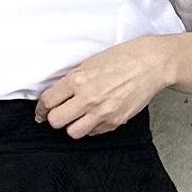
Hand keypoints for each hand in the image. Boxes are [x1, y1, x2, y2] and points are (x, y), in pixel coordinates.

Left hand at [34, 36, 176, 136]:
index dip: (41, 109)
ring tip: (77, 117)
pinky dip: (90, 127)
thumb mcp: (90, 62)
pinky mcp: (114, 121)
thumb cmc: (122, 58)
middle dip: (54, 118)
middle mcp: (88, 98)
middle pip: (56, 121)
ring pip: (73, 132)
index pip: (48, 102)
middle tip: (59, 113)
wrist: (151, 64)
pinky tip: (95, 116)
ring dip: (72, 125)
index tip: (41, 112)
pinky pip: (93, 132)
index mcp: (78, 79)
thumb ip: (73, 80)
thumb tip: (57, 95)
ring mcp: (102, 112)